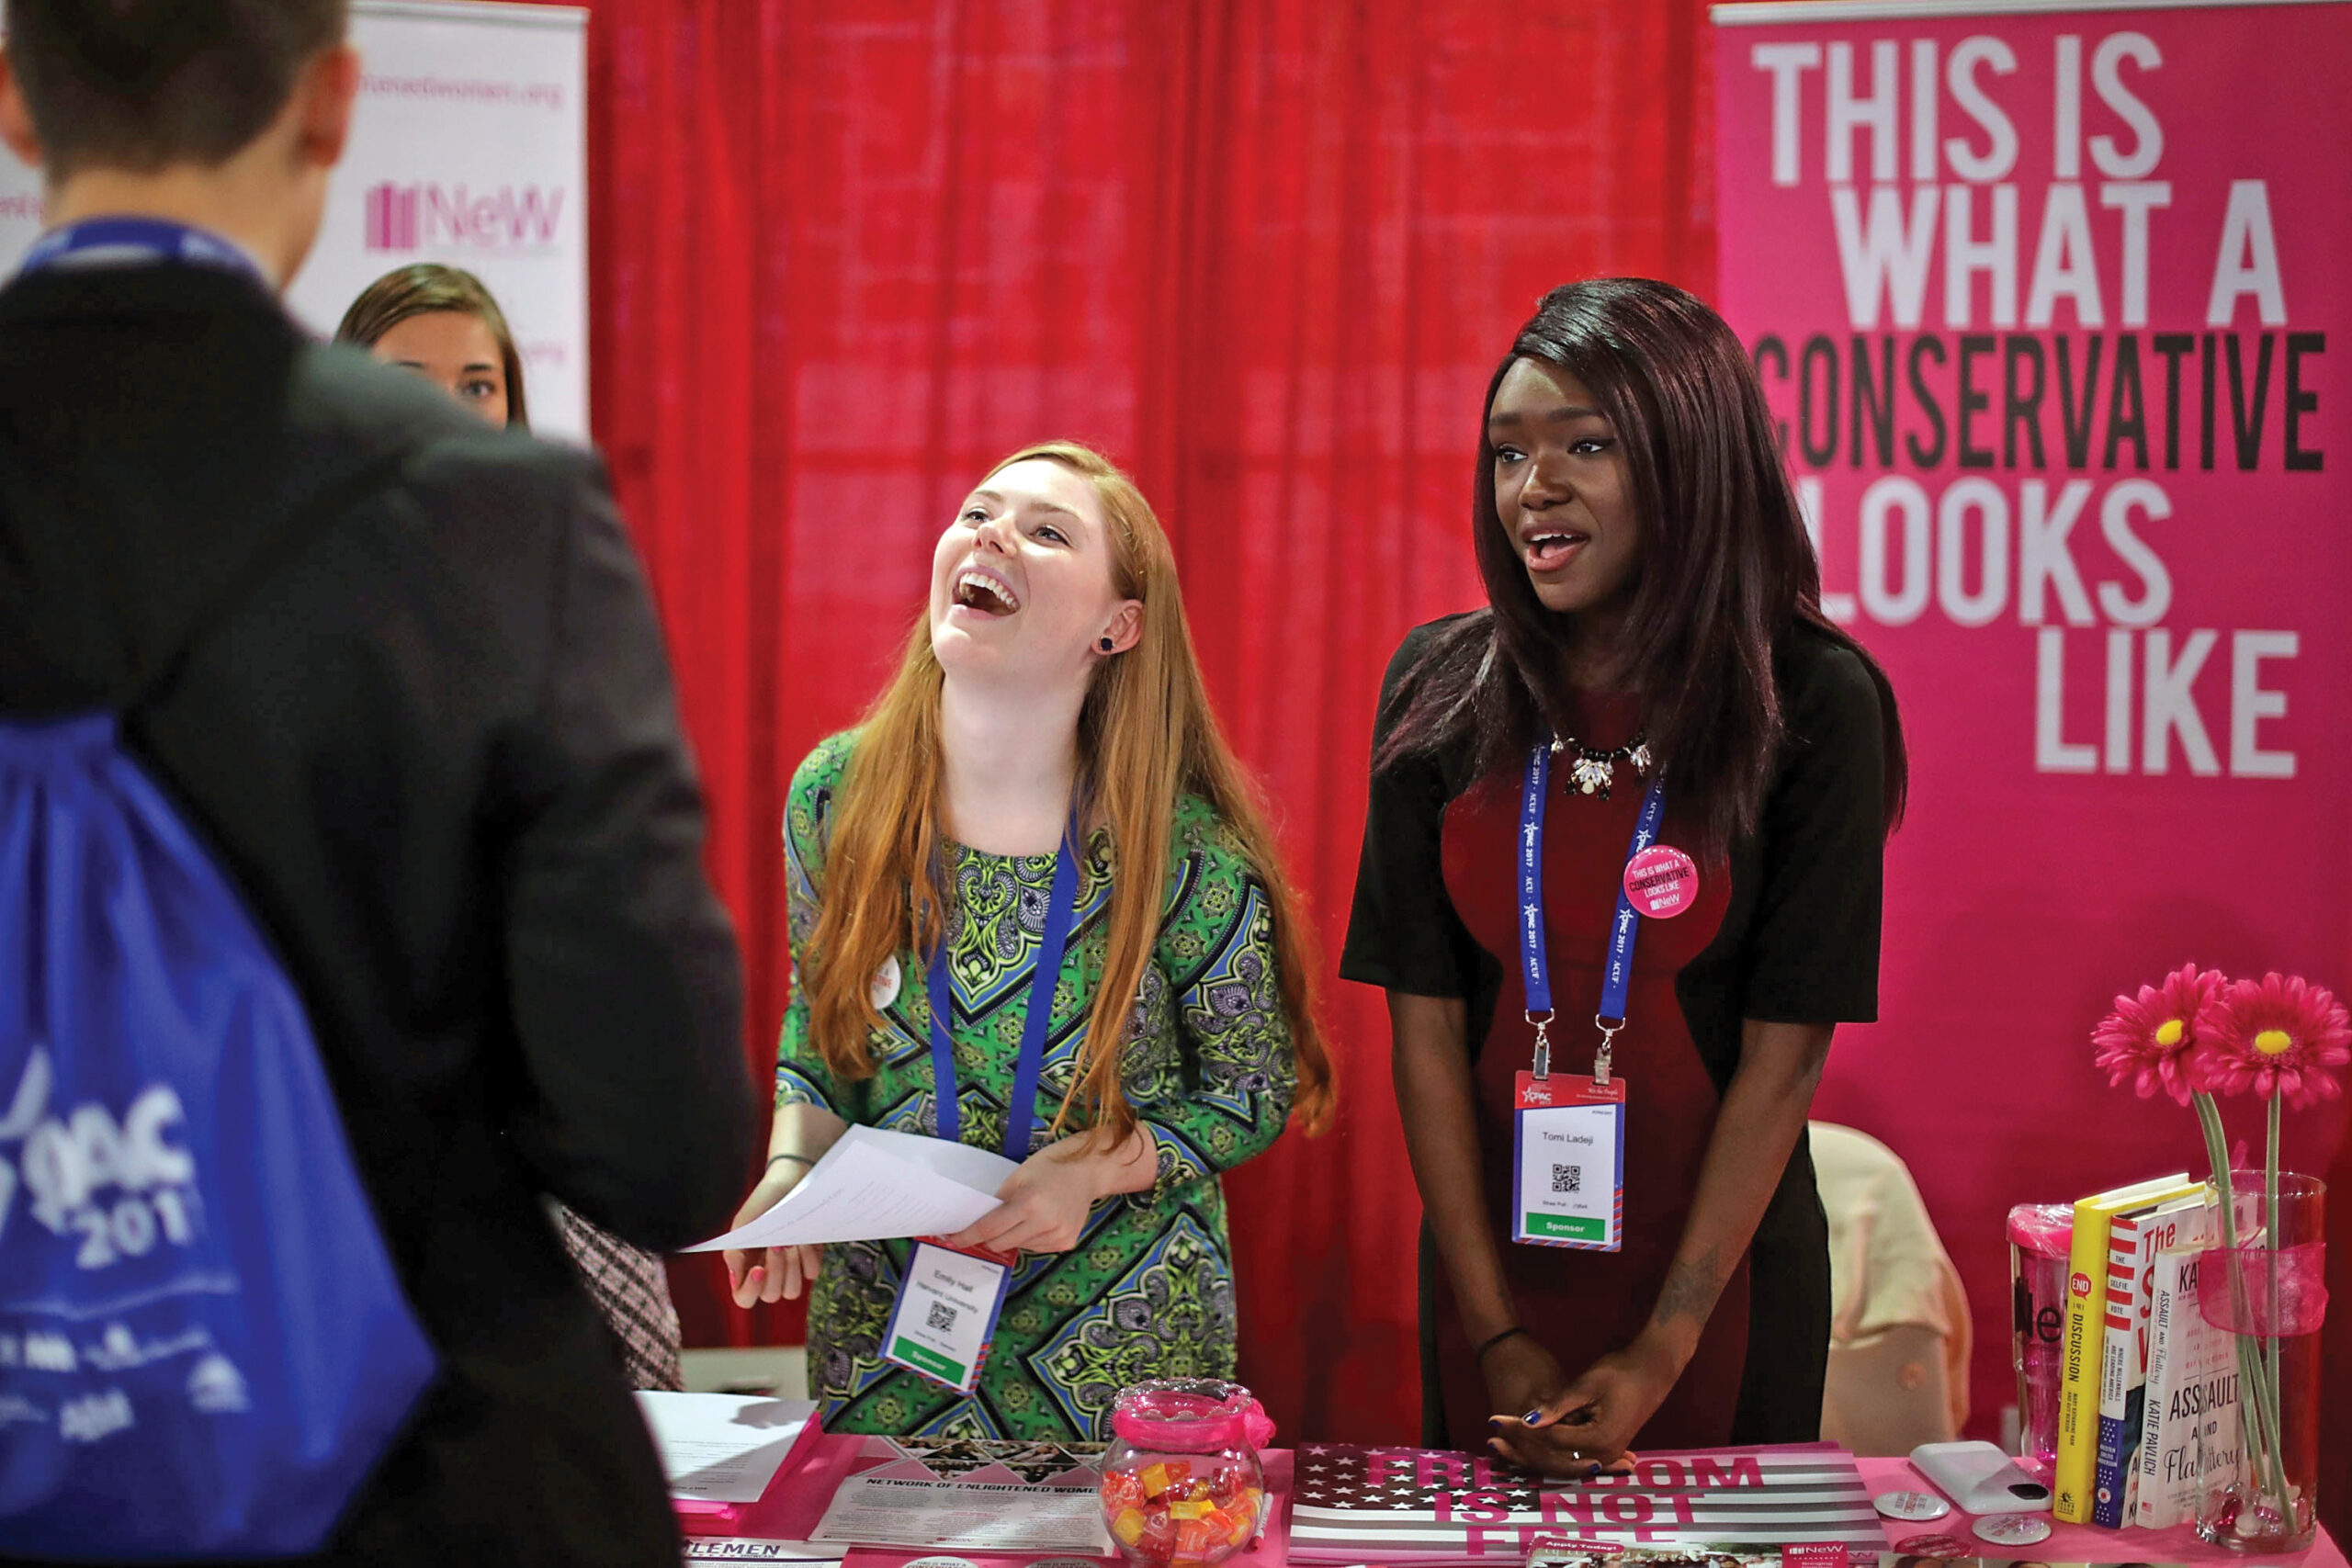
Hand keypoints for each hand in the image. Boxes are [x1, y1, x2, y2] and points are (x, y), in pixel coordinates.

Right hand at [724, 1159, 824, 1307]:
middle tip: (776, 1244)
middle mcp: (768, 1274)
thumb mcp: (743, 1225)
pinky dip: (807, 1258)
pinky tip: (803, 1240)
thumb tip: (735, 1275)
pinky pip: (811, 1273)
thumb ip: (734, 1252)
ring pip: (792, 1291)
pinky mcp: (810, 1259)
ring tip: (789, 1242)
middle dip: (775, 1271)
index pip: (744, 1298)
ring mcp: (791, 1269)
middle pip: (771, 1296)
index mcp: (747, 1269)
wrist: (790, 1181)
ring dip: (791, 1268)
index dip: (751, 1291)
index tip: (759, 1269)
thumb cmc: (763, 1202)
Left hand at [939, 1136, 1121, 1254]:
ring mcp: (1057, 1236)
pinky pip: (1035, 1248)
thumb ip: (999, 1200)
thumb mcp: (1019, 1175)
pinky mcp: (1066, 1243)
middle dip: (988, 1237)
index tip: (953, 1240)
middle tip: (985, 1226)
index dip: (968, 1236)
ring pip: (1018, 1247)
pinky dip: (1028, 1238)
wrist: (1089, 1171)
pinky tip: (1039, 1221)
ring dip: (1011, 1236)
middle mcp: (1044, 1224)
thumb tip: (978, 1222)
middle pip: (1001, 1243)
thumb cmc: (1050, 1166)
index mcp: (1029, 1203)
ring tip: (1023, 1216)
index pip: (990, 1228)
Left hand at [1492, 1334, 1680, 1469]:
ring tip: (1501, 1442)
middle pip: (1551, 1457)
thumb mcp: (1586, 1385)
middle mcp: (1601, 1455)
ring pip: (1558, 1459)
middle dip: (1519, 1444)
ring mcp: (1604, 1454)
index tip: (1494, 1419)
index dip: (1518, 1430)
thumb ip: (1557, 1406)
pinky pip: (1569, 1453)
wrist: (1653, 1370)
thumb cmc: (1621, 1371)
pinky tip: (1526, 1440)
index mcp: (1598, 1441)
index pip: (1548, 1440)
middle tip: (1492, 1432)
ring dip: (1530, 1450)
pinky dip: (1546, 1447)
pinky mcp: (1603, 1447)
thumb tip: (1526, 1421)